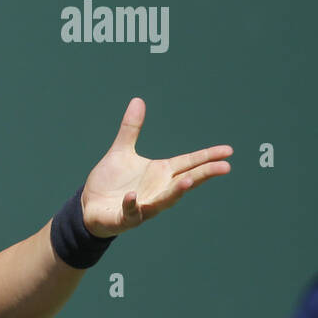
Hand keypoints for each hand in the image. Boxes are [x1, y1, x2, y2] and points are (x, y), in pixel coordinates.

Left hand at [79, 98, 231, 236]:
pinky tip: (132, 196)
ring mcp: (144, 205)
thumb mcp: (121, 151)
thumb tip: (138, 100)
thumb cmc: (111, 182)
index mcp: (160, 173)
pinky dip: (132, 204)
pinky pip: (131, 211)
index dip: (208, 157)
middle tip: (226, 167)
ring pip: (164, 200)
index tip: (228, 151)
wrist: (89, 206)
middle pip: (185, 181)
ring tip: (189, 181)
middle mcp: (158, 189)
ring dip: (176, 192)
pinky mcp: (125, 217)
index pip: (189, 163)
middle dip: (204, 174)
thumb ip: (131, 128)